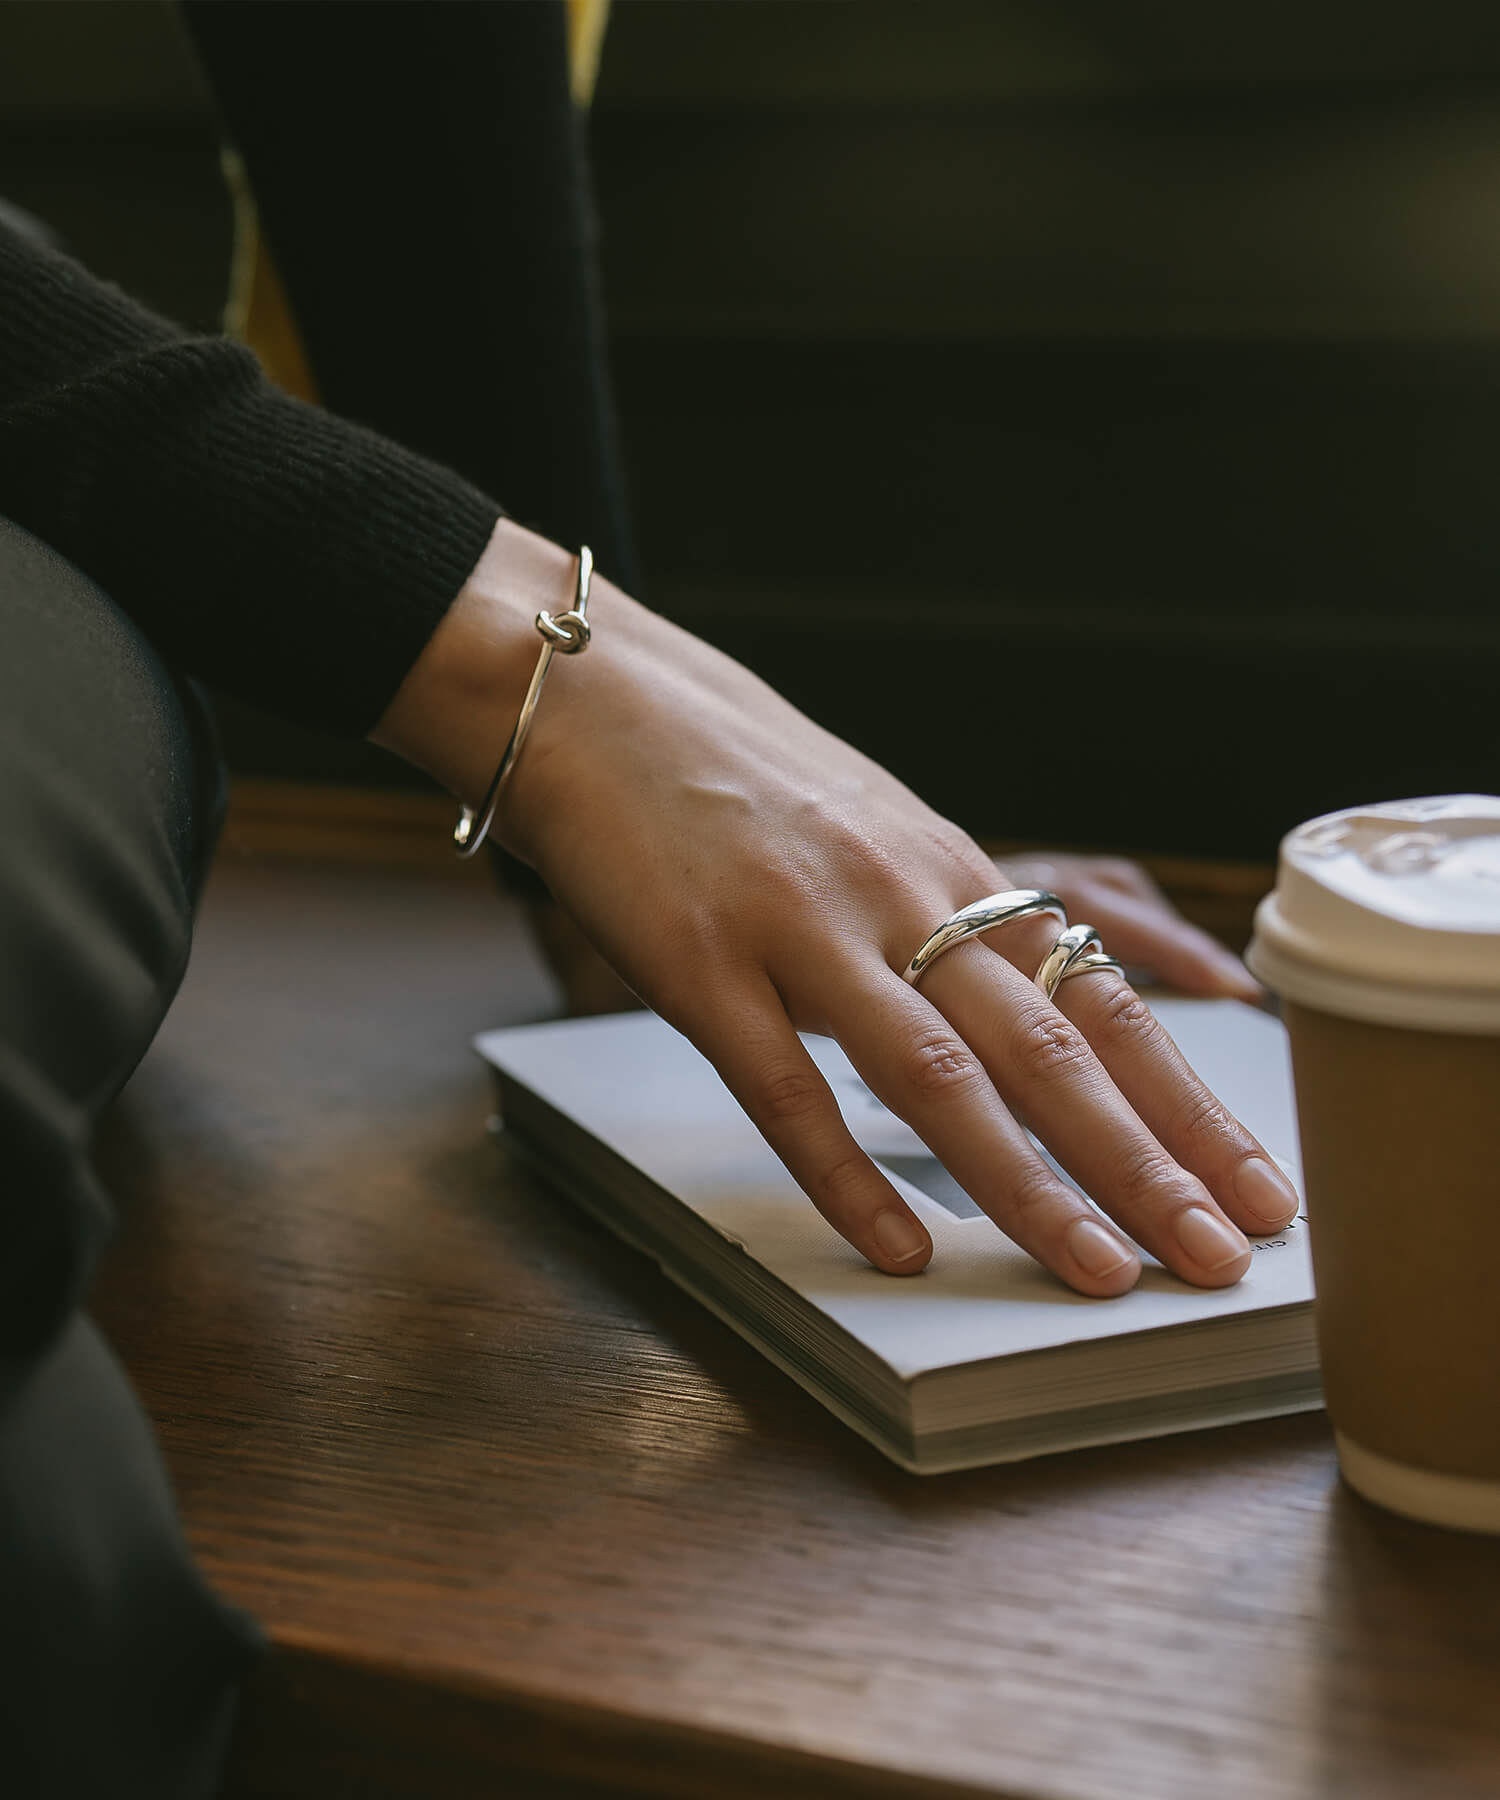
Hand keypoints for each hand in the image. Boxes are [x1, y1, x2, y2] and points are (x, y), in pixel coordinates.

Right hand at [377, 522, 1299, 1296]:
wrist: (594, 693)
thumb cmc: (733, 769)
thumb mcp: (869, 829)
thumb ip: (941, 916)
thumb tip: (1021, 1005)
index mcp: (949, 869)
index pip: (1100, 998)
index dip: (1188, 1099)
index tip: (1256, 1180)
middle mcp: (900, 897)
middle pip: (1049, 1047)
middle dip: (1147, 1162)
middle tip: (1219, 1255)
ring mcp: (802, 929)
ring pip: (939, 1074)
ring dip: (1027, 1183)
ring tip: (1096, 1272)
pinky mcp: (703, 962)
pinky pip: (786, 1087)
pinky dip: (848, 1174)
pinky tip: (897, 1247)